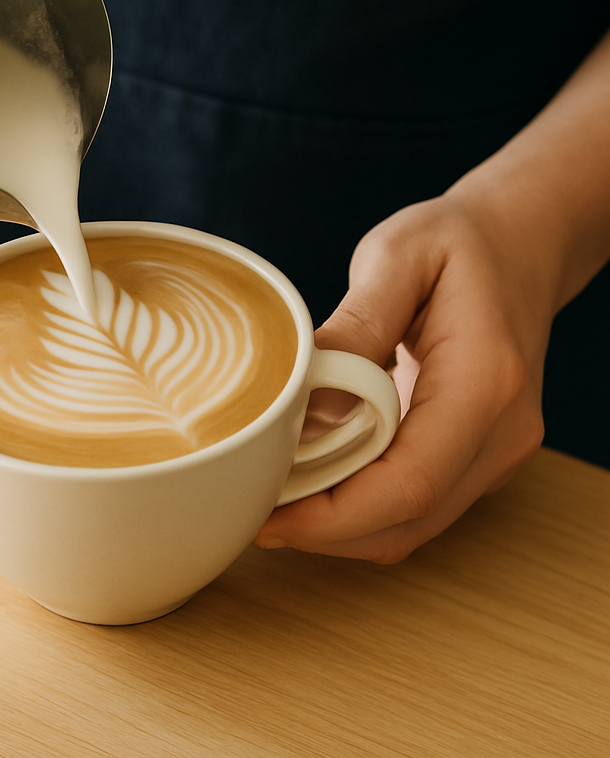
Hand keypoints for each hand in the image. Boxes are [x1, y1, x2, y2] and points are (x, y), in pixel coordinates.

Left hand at [255, 190, 552, 562]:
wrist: (520, 243)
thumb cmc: (458, 242)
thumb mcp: (396, 258)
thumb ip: (353, 329)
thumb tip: (303, 398)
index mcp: (485, 383)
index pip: (410, 484)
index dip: (334, 517)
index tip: (270, 518)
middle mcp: (502, 432)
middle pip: (409, 520)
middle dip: (324, 531)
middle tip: (251, 509)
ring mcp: (497, 450)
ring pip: (413, 524)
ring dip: (339, 526)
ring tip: (273, 496)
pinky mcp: (479, 453)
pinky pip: (418, 502)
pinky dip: (362, 506)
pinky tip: (314, 479)